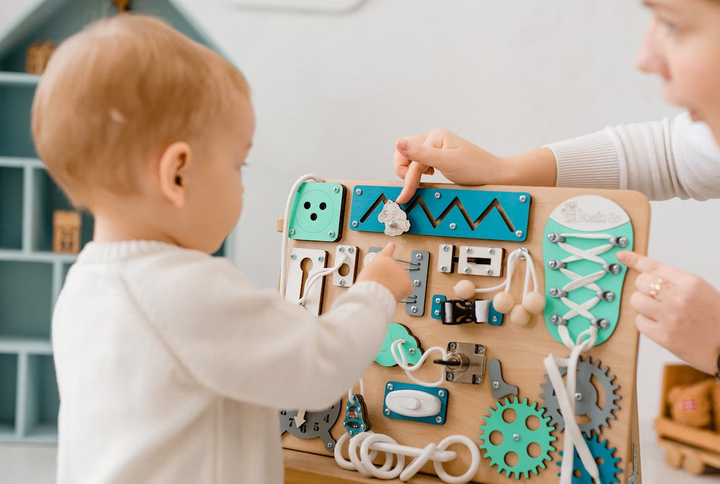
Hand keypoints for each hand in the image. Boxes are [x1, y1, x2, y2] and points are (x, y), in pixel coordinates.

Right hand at [356, 243, 412, 301]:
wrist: (373, 292)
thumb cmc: (368, 284)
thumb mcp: (367, 272)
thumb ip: (375, 270)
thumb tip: (380, 277)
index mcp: (381, 258)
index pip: (387, 250)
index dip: (390, 248)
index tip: (392, 245)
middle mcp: (393, 262)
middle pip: (393, 272)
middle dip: (390, 279)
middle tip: (382, 285)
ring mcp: (401, 271)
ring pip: (399, 281)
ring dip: (394, 286)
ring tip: (385, 289)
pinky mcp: (407, 282)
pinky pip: (406, 289)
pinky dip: (402, 293)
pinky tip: (393, 293)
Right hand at [394, 128, 503, 203]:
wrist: (496, 176)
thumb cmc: (476, 169)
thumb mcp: (446, 162)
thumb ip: (421, 154)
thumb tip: (397, 142)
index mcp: (434, 136)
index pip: (411, 159)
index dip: (408, 180)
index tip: (404, 198)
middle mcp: (433, 138)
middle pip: (404, 154)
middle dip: (406, 172)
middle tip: (415, 185)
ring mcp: (436, 147)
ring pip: (410, 159)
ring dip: (412, 172)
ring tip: (427, 180)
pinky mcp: (439, 157)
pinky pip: (419, 162)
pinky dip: (419, 172)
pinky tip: (431, 176)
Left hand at [618, 250, 719, 374]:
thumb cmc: (716, 319)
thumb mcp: (701, 290)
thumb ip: (675, 281)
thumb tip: (646, 271)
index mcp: (691, 283)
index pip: (654, 267)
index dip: (635, 260)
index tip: (623, 256)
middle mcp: (679, 298)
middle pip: (641, 282)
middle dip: (644, 288)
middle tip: (657, 298)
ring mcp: (670, 317)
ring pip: (636, 301)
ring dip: (643, 305)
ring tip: (659, 312)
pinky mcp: (664, 336)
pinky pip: (639, 322)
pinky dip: (645, 323)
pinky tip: (660, 325)